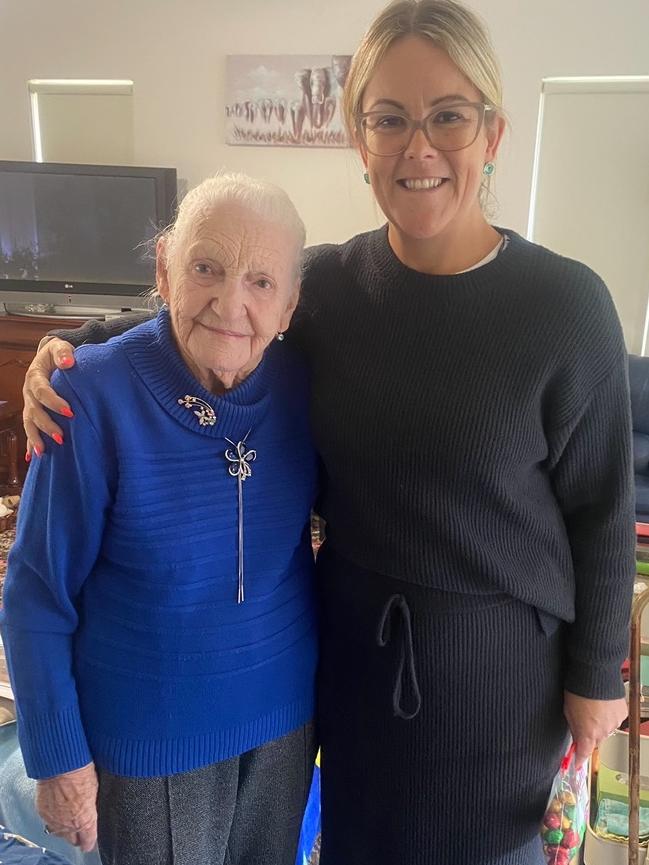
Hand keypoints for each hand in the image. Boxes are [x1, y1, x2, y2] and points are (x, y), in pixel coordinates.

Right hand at [23, 337, 75, 456]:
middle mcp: (29, 392)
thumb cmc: (59, 353)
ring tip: (43, 453)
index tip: (70, 412)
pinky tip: (32, 458)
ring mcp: (29, 403)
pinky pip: (30, 429)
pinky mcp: (33, 412)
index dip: (54, 402)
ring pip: (28, 423)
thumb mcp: (61, 347)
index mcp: (35, 377)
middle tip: (61, 437)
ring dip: (35, 438)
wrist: (53, 356)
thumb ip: (64, 352)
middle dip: (46, 425)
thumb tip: (68, 362)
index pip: (42, 391)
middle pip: (33, 411)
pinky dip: (30, 443)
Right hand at [36, 762, 97, 852]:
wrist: (60, 765)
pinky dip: (54, 818)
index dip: (90, 841)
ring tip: (69, 817)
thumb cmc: (81, 773)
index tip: (90, 840)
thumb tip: (92, 812)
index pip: (88, 841)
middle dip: (77, 836)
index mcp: (85, 821)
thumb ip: (92, 808)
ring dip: (65, 828)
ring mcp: (54, 821)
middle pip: (73, 840)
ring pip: (60, 833)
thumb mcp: (96, 791)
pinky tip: (58, 809)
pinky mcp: (43, 813)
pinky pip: (49, 822)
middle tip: (80, 828)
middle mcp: (69, 825)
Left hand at [563, 690, 627, 767]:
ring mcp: (614, 723)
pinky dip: (608, 714)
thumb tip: (576, 738)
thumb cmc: (576, 690)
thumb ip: (574, 728)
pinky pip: (614, 718)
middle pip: (595, 740)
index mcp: (588, 734)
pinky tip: (602, 703)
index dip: (579, 759)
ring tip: (593, 706)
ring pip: (606, 729)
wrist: (594, 674)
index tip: (577, 764)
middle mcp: (603, 732)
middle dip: (589, 733)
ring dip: (600, 722)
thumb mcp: (568, 711)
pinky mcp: (622, 713)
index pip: (584, 753)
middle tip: (583, 718)